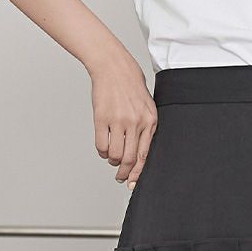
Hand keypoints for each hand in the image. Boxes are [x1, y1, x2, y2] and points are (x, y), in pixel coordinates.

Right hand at [89, 49, 157, 190]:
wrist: (114, 67)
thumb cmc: (130, 85)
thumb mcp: (147, 105)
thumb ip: (145, 127)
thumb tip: (140, 154)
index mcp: (150, 120)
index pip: (145, 155)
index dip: (138, 173)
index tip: (132, 183)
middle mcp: (136, 122)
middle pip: (130, 159)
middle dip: (124, 172)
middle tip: (120, 176)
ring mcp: (119, 121)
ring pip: (115, 155)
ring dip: (112, 160)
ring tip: (112, 155)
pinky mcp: (102, 119)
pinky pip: (101, 146)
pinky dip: (102, 151)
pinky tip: (104, 146)